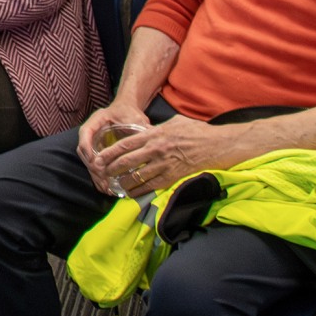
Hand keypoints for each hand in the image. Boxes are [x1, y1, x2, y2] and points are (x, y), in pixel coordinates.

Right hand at [74, 102, 151, 189]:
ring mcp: (93, 142)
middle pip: (84, 150)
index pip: (85, 132)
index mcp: (98, 120)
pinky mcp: (97, 150)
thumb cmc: (130, 112)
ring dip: (95, 175)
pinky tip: (106, 186)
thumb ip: (139, 127)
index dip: (87, 147)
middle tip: (104, 180)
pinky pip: (94, 164)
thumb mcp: (134, 118)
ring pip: (88, 160)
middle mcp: (92, 131)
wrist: (127, 109)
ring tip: (106, 188)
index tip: (94, 161)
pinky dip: (99, 175)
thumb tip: (150, 137)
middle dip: (93, 167)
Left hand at [90, 114, 243, 197]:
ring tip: (114, 185)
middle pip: (127, 161)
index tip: (98, 157)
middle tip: (101, 173)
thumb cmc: (196, 131)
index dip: (110, 152)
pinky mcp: (173, 177)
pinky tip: (131, 194)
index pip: (125, 144)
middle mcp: (156, 150)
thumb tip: (147, 130)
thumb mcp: (174, 122)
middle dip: (112, 168)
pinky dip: (140, 190)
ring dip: (124, 182)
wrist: (217, 145)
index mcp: (154, 134)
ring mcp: (164, 164)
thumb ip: (157, 128)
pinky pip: (152, 186)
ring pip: (137, 176)